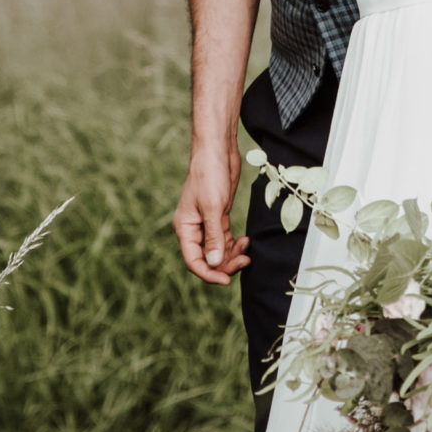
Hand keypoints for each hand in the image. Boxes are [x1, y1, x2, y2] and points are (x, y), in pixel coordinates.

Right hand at [174, 135, 250, 284]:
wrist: (218, 151)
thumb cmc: (210, 175)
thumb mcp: (213, 208)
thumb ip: (213, 237)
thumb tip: (213, 264)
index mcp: (185, 228)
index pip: (193, 261)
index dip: (209, 273)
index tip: (226, 280)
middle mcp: (193, 229)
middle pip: (207, 258)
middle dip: (225, 264)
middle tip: (244, 261)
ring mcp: (206, 223)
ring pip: (218, 250)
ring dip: (232, 254)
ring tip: (247, 249)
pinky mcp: (219, 216)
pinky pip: (225, 239)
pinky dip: (234, 244)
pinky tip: (245, 242)